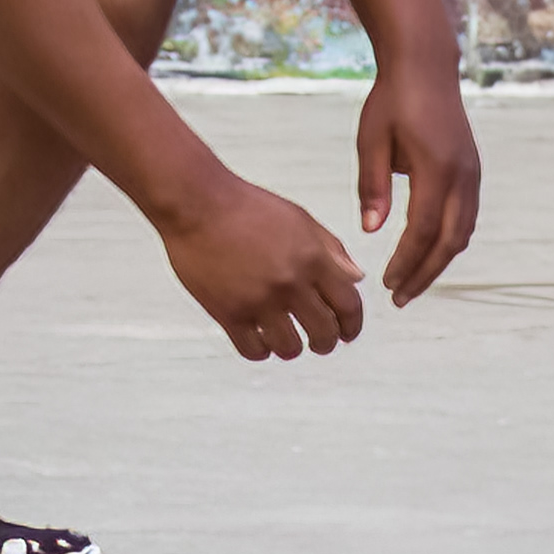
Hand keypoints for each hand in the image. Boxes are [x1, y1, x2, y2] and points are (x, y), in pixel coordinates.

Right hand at [160, 175, 368, 361]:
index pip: (348, 306)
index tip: (346, 333)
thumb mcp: (300, 219)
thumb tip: (357, 278)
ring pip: (290, 348)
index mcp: (312, 258)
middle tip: (319, 342)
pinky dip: (261, 350)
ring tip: (285, 339)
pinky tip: (259, 338)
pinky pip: (254, 350)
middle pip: (324, 333)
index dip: (352, 326)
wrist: (197, 203)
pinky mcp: (228, 313)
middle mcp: (290, 283)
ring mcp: (259, 300)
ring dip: (291, 348)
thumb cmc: (247, 207)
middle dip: (325, 342)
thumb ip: (332, 249)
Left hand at [354, 71, 479, 303]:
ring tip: (411, 283)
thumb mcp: (371, 139)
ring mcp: (472, 173)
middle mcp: (462, 175)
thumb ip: (372, 186)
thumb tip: (370, 231)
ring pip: (462, 233)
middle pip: (449, 242)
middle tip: (399, 298)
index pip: (422, 230)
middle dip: (424, 274)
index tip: (385, 283)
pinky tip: (428, 253)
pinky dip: (449, 242)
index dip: (405, 262)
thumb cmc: (392, 100)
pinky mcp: (473, 170)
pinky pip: (465, 217)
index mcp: (435, 168)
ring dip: (439, 262)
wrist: (426, 66)